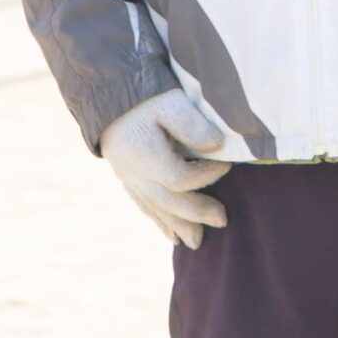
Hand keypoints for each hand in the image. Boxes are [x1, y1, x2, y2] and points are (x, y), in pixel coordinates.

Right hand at [98, 90, 231, 249]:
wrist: (108, 95)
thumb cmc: (145, 97)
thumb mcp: (170, 101)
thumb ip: (192, 123)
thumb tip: (217, 146)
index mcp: (146, 154)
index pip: (180, 178)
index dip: (207, 176)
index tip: (229, 164)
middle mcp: (136, 173)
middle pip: (168, 202)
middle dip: (197, 214)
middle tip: (223, 220)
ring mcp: (129, 179)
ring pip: (155, 210)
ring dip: (178, 226)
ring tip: (198, 242)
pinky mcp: (127, 179)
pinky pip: (144, 207)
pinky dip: (160, 222)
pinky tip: (173, 235)